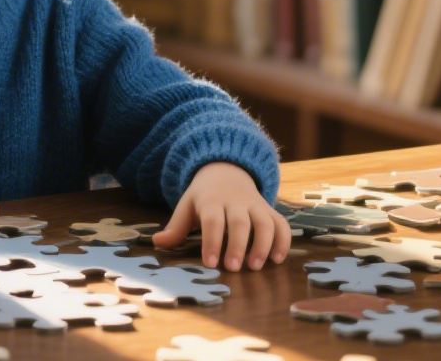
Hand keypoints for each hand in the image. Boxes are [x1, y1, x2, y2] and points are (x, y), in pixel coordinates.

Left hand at [151, 162, 290, 271]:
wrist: (226, 171)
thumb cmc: (204, 197)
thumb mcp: (187, 206)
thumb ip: (175, 227)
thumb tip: (157, 242)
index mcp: (212, 201)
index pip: (212, 220)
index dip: (212, 241)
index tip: (210, 263)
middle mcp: (236, 202)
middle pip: (239, 221)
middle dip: (237, 245)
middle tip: (234, 268)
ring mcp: (255, 205)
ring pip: (264, 222)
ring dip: (263, 244)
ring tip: (256, 266)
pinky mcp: (270, 210)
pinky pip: (281, 223)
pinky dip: (283, 241)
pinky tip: (277, 259)